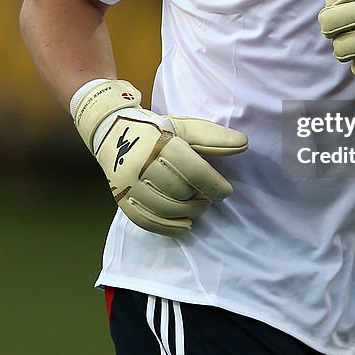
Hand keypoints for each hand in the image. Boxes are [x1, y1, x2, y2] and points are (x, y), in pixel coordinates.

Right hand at [72, 80, 247, 235]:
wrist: (111, 131)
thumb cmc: (155, 129)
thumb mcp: (185, 127)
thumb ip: (213, 138)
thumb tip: (244, 143)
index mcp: (159, 142)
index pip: (193, 170)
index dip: (214, 185)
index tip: (226, 192)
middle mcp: (140, 164)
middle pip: (180, 192)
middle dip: (201, 199)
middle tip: (210, 197)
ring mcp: (127, 184)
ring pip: (164, 209)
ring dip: (188, 213)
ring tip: (199, 207)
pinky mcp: (120, 198)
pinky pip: (146, 220)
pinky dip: (168, 228)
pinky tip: (185, 226)